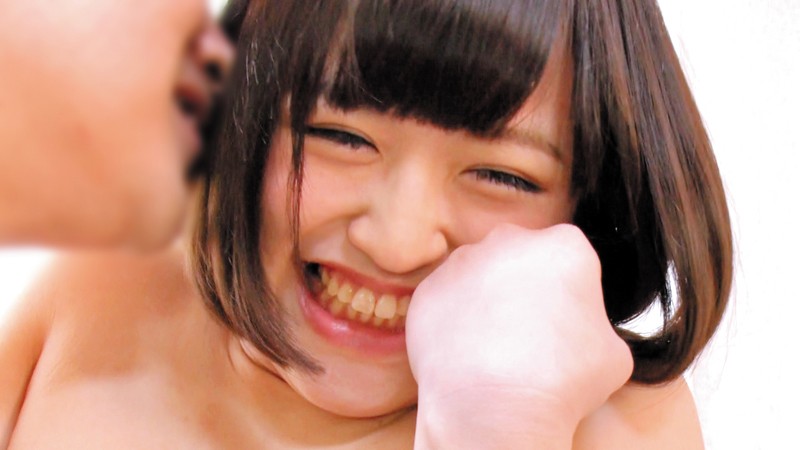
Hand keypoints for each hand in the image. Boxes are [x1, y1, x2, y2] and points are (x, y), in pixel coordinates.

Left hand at [406, 224, 632, 447]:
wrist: (494, 406)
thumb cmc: (561, 381)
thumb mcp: (613, 352)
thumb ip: (593, 322)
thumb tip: (576, 329)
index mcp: (565, 245)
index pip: (568, 257)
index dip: (567, 292)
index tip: (563, 322)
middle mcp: (510, 240)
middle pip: (520, 257)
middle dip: (523, 286)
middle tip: (526, 332)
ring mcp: (463, 261)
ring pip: (480, 274)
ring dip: (486, 300)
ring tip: (493, 347)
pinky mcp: (429, 287)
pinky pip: (446, 299)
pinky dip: (453, 319)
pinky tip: (465, 352)